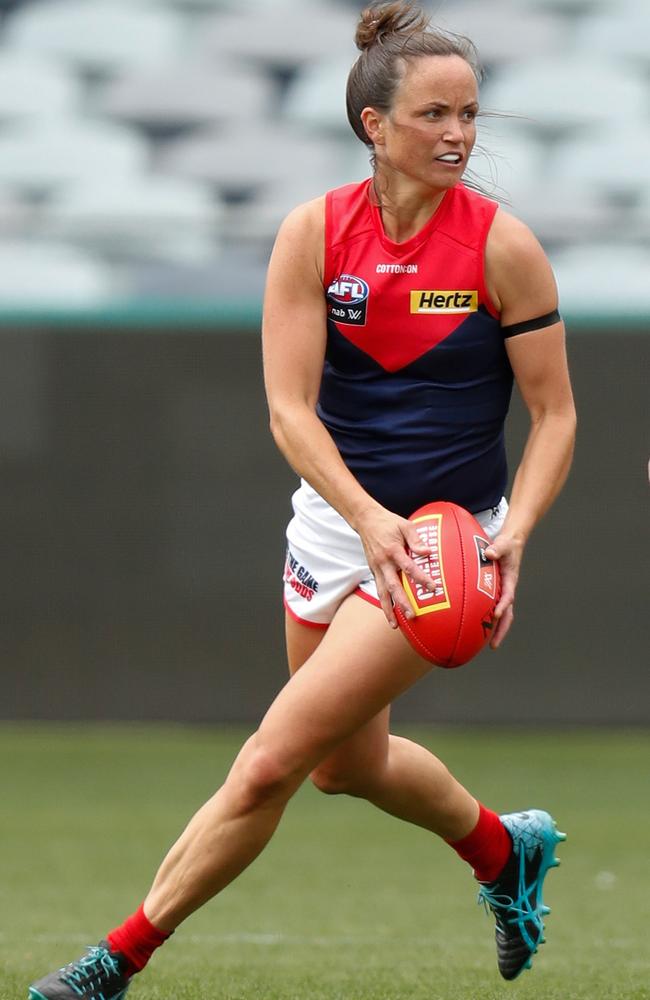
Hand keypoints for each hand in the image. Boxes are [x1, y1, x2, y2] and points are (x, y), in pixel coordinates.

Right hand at [357, 506, 436, 628]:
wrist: (366, 520)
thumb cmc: (388, 522)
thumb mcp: (405, 525)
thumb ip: (416, 539)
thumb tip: (428, 552)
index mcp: (393, 550)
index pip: (409, 566)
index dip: (420, 577)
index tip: (432, 587)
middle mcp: (383, 562)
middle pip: (393, 586)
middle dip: (402, 602)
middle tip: (412, 615)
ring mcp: (376, 568)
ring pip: (382, 593)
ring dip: (388, 609)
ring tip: (394, 625)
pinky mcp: (373, 571)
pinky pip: (379, 589)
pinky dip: (384, 603)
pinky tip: (389, 613)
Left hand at [484, 532, 524, 648]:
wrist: (510, 545)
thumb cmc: (506, 545)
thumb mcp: (503, 544)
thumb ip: (497, 548)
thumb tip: (489, 552)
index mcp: (510, 580)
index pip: (508, 596)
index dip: (503, 605)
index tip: (497, 614)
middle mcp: (507, 590)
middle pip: (507, 614)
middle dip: (501, 630)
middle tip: (493, 646)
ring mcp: (502, 593)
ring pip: (502, 616)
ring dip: (496, 630)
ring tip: (488, 645)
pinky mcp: (496, 593)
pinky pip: (492, 609)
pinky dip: (488, 620)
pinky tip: (477, 630)